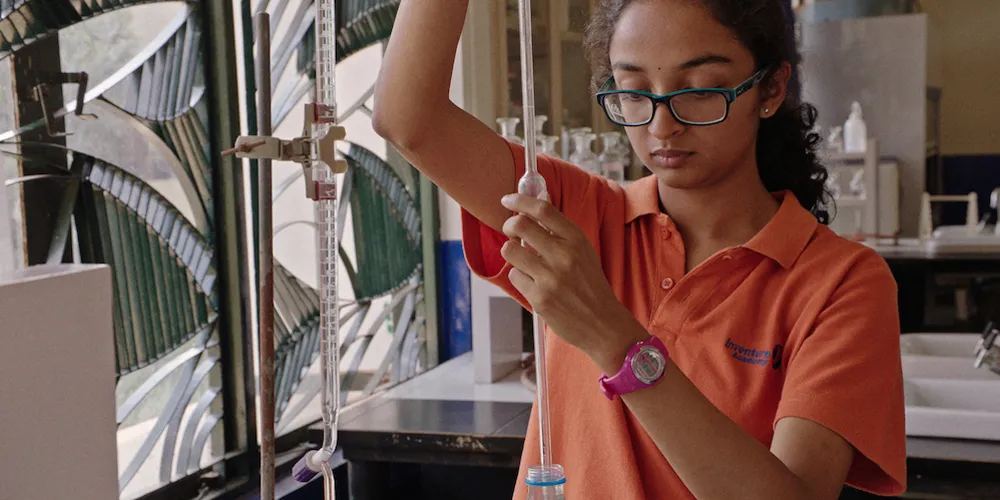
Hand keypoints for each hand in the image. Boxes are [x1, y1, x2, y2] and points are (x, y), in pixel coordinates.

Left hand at [499, 194, 647, 373]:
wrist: (603, 323)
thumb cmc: (590, 285)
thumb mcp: (583, 251)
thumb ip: (560, 232)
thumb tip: (533, 207)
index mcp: (576, 239)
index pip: (542, 209)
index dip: (520, 200)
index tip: (507, 200)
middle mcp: (563, 255)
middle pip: (520, 225)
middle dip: (509, 225)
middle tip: (510, 231)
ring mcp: (550, 277)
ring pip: (510, 250)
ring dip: (512, 253)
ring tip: (524, 261)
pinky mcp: (539, 298)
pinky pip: (515, 276)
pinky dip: (520, 278)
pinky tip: (534, 284)